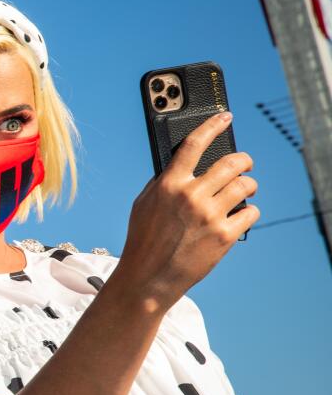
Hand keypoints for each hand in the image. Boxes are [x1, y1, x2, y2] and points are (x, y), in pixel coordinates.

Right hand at [110, 111, 259, 310]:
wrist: (149, 277)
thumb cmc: (143, 240)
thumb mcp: (143, 204)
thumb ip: (163, 183)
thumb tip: (184, 166)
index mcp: (168, 185)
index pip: (193, 145)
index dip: (212, 126)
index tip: (225, 116)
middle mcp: (190, 196)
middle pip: (231, 163)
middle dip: (244, 160)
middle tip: (245, 163)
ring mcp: (209, 216)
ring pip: (245, 186)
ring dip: (250, 185)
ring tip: (247, 190)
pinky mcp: (224, 235)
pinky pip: (251, 213)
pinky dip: (250, 212)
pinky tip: (241, 215)